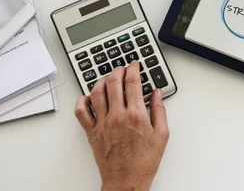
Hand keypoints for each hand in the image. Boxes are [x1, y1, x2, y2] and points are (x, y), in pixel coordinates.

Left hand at [74, 62, 168, 190]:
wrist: (126, 181)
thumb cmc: (143, 162)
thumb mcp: (162, 134)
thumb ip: (159, 110)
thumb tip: (157, 93)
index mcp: (136, 115)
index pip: (133, 82)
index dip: (133, 68)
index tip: (134, 64)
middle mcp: (117, 116)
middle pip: (114, 82)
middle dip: (118, 70)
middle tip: (122, 67)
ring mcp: (102, 123)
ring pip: (97, 92)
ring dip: (101, 81)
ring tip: (107, 78)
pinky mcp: (92, 132)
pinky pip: (81, 112)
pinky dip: (82, 100)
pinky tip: (88, 97)